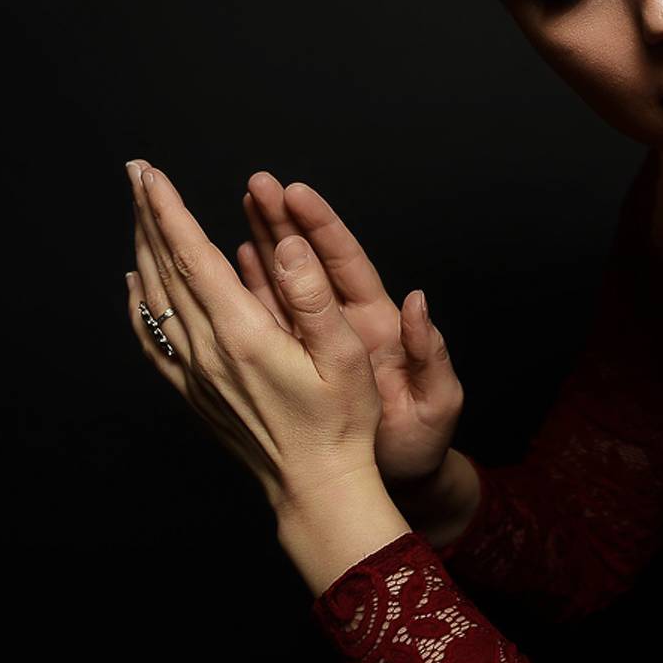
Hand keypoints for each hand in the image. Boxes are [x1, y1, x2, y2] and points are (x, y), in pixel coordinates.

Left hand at [121, 159, 383, 509]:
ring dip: (143, 250)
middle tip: (136, 173)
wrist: (316, 483)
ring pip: (154, 299)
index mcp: (243, 333)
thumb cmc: (341, 421)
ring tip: (138, 212)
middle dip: (148, 215)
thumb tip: (284, 245)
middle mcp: (208, 350)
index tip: (150, 174)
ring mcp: (194, 372)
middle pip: (163, 269)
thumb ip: (312, 296)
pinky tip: (136, 283)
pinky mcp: (193, 390)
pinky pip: (151, 338)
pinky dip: (138, 303)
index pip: (193, 256)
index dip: (168, 210)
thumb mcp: (345, 354)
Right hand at [230, 172, 464, 492]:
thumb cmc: (422, 440)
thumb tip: (417, 301)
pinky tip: (225, 260)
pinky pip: (265, 317)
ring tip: (239, 205)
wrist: (399, 479)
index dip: (322, 227)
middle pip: (308, 261)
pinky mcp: (294, 361)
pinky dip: (246, 289)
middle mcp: (344, 324)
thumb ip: (429, 352)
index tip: (297, 192)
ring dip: (261, 242)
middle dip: (283, 219)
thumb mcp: (437, 399)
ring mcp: (315, 340)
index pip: (347, 264)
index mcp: (378, 325)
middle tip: (256, 183)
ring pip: (282, 281)